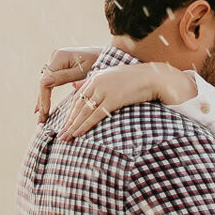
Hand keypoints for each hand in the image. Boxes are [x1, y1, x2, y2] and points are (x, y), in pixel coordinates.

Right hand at [33, 47, 103, 123]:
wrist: (105, 53)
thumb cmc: (97, 62)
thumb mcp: (82, 71)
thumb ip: (63, 77)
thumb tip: (43, 82)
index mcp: (59, 57)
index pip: (45, 81)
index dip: (43, 98)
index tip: (45, 113)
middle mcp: (55, 57)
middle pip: (44, 82)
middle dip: (42, 102)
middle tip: (41, 120)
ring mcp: (56, 60)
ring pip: (46, 83)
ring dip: (42, 100)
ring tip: (40, 117)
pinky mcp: (60, 65)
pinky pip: (51, 81)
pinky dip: (47, 94)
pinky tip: (42, 106)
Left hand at [57, 63, 196, 140]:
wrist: (154, 77)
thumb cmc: (137, 79)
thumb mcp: (113, 77)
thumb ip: (95, 82)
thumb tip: (75, 86)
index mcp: (96, 77)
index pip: (78, 97)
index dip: (71, 112)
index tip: (65, 124)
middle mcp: (97, 82)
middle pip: (78, 105)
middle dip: (68, 121)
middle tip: (60, 135)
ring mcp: (104, 90)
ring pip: (84, 111)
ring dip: (73, 126)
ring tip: (65, 138)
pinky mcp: (113, 99)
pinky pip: (95, 115)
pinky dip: (84, 125)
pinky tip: (77, 133)